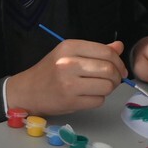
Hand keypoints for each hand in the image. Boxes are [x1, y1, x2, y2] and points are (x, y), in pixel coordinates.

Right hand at [6, 40, 127, 114]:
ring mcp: (69, 83)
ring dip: (109, 89)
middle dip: (116, 77)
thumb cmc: (50, 71)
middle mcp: (68, 63)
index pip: (106, 52)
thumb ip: (95, 50)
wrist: (28, 91)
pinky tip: (88, 96)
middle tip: (112, 80)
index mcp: (69, 47)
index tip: (119, 69)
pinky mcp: (70, 101)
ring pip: (107, 86)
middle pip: (109, 69)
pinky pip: (98, 101)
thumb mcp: (69, 54)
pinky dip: (98, 99)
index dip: (118, 62)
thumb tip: (118, 46)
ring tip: (99, 88)